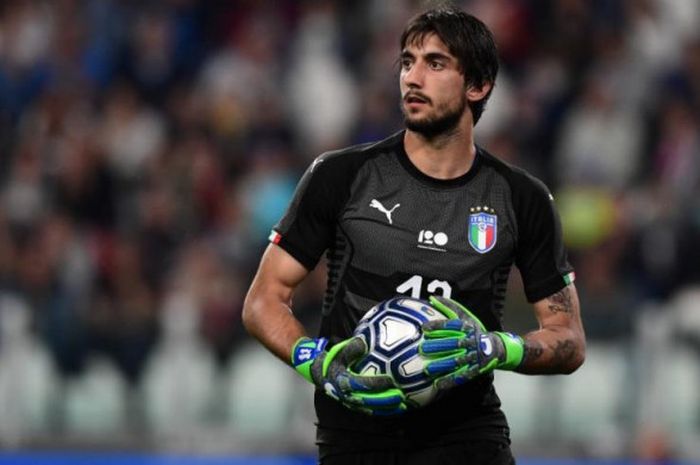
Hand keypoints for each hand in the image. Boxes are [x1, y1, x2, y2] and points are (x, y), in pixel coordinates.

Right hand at [292, 336, 406, 414]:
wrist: (318, 372)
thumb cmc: (333, 359)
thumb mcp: (341, 351)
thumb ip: (353, 347)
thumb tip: (365, 341)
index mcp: (343, 381)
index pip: (361, 384)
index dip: (375, 383)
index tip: (390, 379)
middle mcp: (346, 395)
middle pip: (368, 400)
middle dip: (385, 400)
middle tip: (401, 396)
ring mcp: (350, 402)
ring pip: (370, 408)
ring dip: (386, 408)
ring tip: (403, 405)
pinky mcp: (354, 406)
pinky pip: (370, 410)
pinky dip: (383, 410)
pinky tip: (397, 408)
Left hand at [420, 296, 523, 390]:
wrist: (497, 348)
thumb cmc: (475, 331)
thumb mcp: (466, 317)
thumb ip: (449, 308)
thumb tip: (432, 298)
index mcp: (467, 329)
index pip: (452, 326)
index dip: (438, 326)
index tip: (424, 328)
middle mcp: (470, 342)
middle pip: (453, 344)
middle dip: (438, 346)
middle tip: (422, 349)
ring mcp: (473, 357)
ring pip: (456, 361)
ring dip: (442, 365)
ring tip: (428, 369)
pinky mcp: (474, 370)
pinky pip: (461, 376)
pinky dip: (450, 380)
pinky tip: (438, 384)